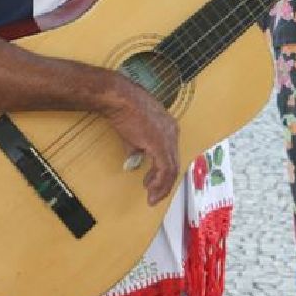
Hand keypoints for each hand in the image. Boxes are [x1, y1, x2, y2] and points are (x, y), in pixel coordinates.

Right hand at [104, 77, 179, 205]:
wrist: (121, 99)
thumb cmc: (125, 109)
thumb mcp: (134, 132)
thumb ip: (137, 147)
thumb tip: (133, 160)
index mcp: (169, 128)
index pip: (171, 155)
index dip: (163, 172)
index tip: (153, 182)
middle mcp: (173, 133)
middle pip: (174, 164)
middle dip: (164, 183)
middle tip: (154, 195)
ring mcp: (168, 138)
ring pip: (172, 169)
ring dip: (161, 186)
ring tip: (152, 196)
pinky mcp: (161, 145)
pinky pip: (165, 169)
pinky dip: (159, 182)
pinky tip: (151, 188)